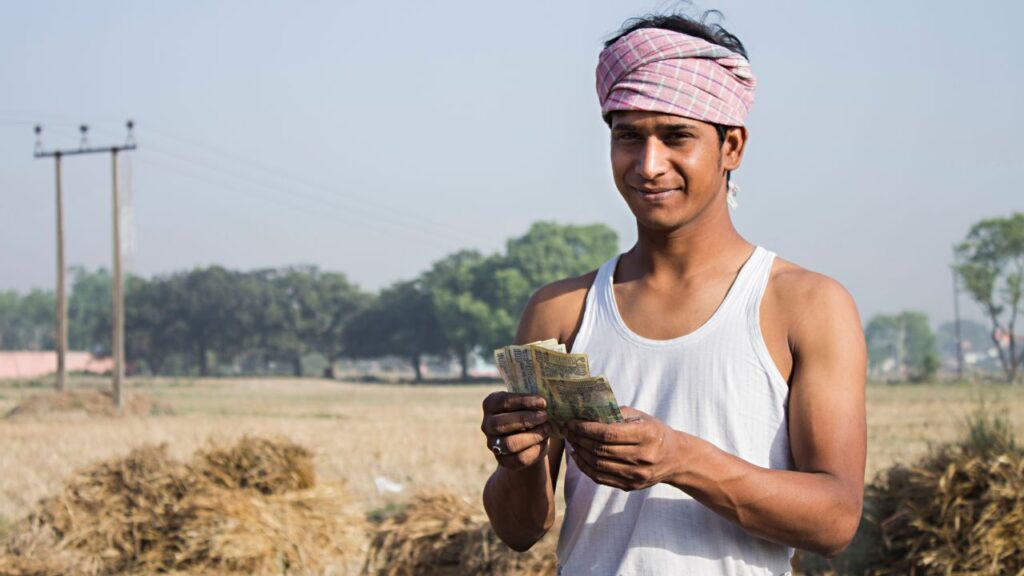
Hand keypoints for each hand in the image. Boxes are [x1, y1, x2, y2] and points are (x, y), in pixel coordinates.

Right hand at [481, 392, 550, 470]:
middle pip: (501, 423)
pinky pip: (519, 458)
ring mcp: (493, 444)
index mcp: (490, 405)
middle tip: (544, 416)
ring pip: (509, 443)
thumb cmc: (528, 414)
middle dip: (525, 419)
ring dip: (532, 435)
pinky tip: (543, 442)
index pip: (502, 402)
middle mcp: (487, 425)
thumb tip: (543, 405)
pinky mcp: (503, 461)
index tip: (542, 402)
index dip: (523, 401)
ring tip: (546, 428)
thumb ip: (532, 402)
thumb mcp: (527, 404)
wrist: (528, 438)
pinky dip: (535, 450)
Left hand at [565, 407, 682, 490]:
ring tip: (571, 441)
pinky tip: (578, 456)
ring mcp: (637, 475)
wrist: (676, 458)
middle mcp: (643, 457)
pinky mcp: (631, 486)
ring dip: (579, 452)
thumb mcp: (640, 417)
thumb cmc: (654, 431)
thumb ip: (614, 414)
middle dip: (579, 439)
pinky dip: (585, 467)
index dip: (586, 429)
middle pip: (601, 450)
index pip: (608, 434)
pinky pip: (601, 478)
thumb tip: (584, 413)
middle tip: (567, 431)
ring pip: (598, 465)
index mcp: (647, 435)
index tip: (571, 423)